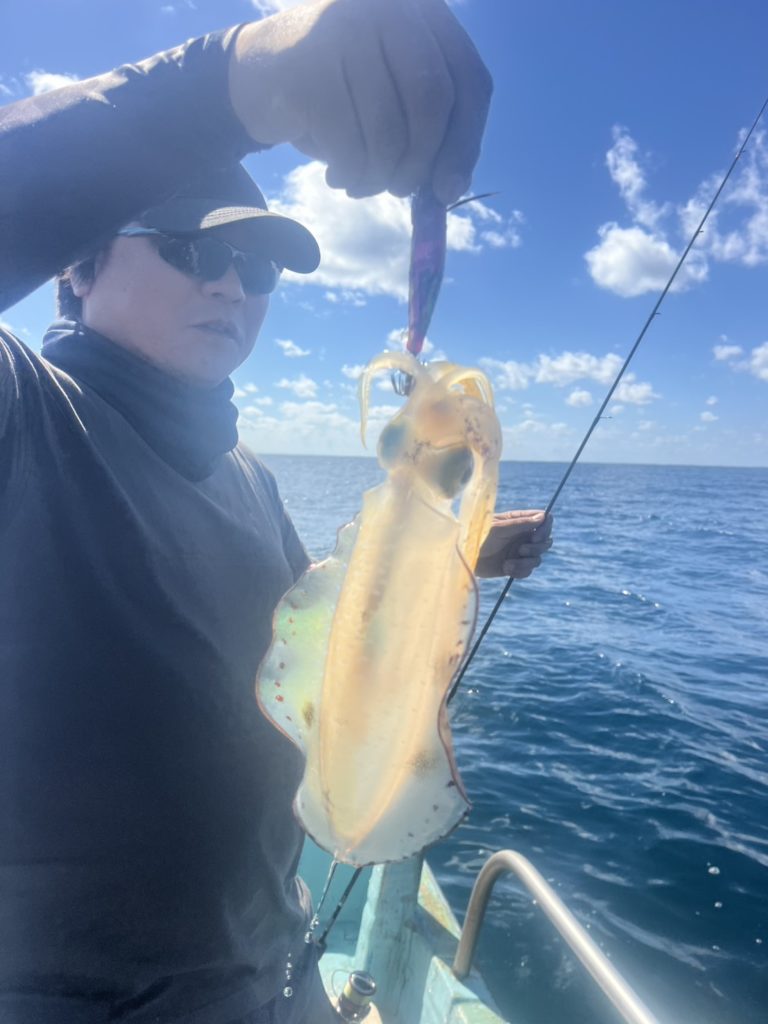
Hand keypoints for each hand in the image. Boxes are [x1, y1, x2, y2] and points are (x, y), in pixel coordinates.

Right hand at [228, 0, 491, 203]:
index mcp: (424, 12)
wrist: (257, 75)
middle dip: (420, 163)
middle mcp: (389, 8)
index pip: (469, 80)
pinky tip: (338, 175)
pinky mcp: (308, 66)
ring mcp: (345, 29)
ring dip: (379, 177)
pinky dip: (350, 175)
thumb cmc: (340, 95)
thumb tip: (452, 189)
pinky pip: (348, 144)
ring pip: (389, 130)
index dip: (466, 142)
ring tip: (363, 183)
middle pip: (433, 101)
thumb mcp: (394, 101)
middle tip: (401, 191)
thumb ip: (432, 131)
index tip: (449, 190)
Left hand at [475, 510, 552, 579]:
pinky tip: (506, 569)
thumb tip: (544, 517)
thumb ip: (521, 523)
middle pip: (545, 542)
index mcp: (519, 521)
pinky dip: (520, 571)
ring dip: (525, 563)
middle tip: (521, 550)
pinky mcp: (514, 566)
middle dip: (536, 548)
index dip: (545, 529)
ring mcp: (519, 552)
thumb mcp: (499, 528)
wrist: (464, 557)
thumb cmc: (477, 537)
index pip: (543, 520)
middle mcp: (522, 536)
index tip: (535, 536)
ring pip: (537, 559)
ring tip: (508, 564)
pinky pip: (527, 571)